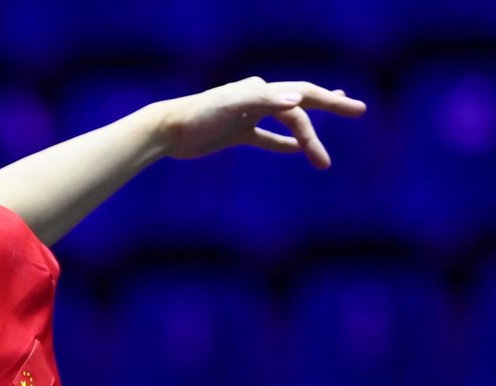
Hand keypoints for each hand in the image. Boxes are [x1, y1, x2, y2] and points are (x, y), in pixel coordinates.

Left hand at [158, 76, 366, 168]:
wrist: (168, 130)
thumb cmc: (198, 115)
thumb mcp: (231, 105)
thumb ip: (263, 100)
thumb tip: (297, 99)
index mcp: (261, 90)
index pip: (303, 96)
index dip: (331, 103)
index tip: (355, 110)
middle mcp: (257, 99)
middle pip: (301, 103)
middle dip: (331, 106)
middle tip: (359, 109)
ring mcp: (247, 116)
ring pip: (286, 122)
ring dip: (306, 135)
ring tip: (324, 152)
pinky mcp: (235, 133)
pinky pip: (265, 138)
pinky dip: (281, 144)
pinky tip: (295, 151)